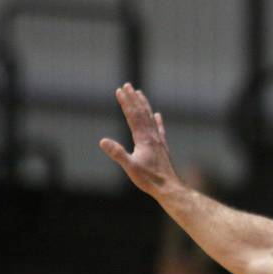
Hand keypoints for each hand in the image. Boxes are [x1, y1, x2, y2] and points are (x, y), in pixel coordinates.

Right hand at [99, 83, 179, 197]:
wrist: (170, 188)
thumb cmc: (150, 180)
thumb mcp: (130, 168)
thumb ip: (118, 153)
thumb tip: (102, 141)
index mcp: (144, 139)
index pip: (133, 117)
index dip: (126, 103)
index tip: (119, 90)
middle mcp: (153, 137)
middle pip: (142, 113)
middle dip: (133, 99)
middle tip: (127, 85)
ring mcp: (159, 142)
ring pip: (150, 119)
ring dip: (144, 106)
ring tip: (140, 94)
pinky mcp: (163, 148)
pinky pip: (159, 130)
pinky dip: (157, 121)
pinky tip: (157, 115)